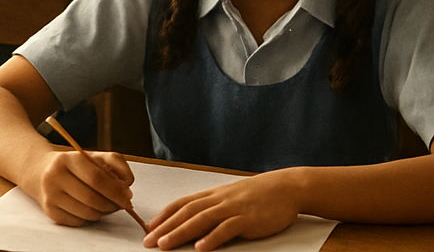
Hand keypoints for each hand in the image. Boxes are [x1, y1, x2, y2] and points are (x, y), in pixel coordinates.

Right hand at [28, 147, 135, 226]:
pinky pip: (79, 221)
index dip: (115, 190)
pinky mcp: (50, 211)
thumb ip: (116, 163)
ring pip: (87, 213)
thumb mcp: (94, 156)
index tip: (128, 196)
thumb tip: (128, 183)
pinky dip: (90, 217)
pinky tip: (90, 207)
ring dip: (103, 212)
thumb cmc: (74, 164)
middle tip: (122, 203)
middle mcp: (55, 177)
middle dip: (112, 204)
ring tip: (107, 204)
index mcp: (68, 159)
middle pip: (92, 198)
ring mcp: (51, 196)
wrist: (41, 171)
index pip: (96, 178)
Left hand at [143, 172, 299, 250]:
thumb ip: (213, 208)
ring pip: (202, 220)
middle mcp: (219, 200)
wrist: (286, 187)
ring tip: (165, 245)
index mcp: (213, 195)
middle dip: (165, 227)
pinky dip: (213, 238)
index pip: (182, 203)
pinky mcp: (247, 219)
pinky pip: (227, 229)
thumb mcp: (231, 197)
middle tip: (148, 241)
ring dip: (181, 233)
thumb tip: (193, 221)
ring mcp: (233, 208)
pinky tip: (201, 248)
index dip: (163, 215)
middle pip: (186, 213)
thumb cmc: (258, 195)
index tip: (148, 227)